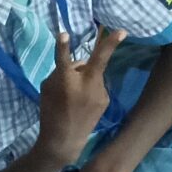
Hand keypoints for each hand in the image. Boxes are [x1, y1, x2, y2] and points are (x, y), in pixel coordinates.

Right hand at [36, 26, 123, 166]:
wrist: (65, 140)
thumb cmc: (50, 111)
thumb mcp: (47, 88)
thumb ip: (61, 72)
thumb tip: (79, 63)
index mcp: (65, 81)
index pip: (63, 60)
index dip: (62, 47)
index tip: (64, 34)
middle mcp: (85, 84)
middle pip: (99, 59)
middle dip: (111, 43)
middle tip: (123, 30)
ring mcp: (99, 92)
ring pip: (93, 72)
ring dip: (86, 74)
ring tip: (74, 92)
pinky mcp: (105, 99)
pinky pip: (96, 84)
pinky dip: (89, 86)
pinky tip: (82, 99)